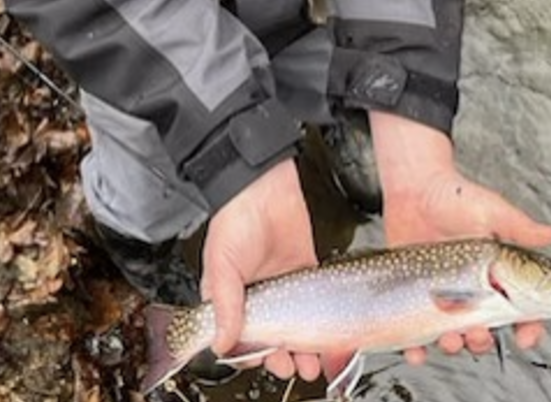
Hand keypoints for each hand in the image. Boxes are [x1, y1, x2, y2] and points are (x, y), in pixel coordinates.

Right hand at [200, 158, 322, 383]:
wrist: (264, 185)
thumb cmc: (234, 219)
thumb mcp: (221, 264)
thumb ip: (225, 304)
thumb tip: (223, 344)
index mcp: (231, 298)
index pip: (239, 339)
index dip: (252, 355)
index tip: (266, 360)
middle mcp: (257, 294)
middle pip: (271, 338)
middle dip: (282, 358)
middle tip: (293, 365)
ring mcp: (283, 283)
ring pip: (296, 325)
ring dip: (304, 348)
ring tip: (312, 362)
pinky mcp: (305, 268)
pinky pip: (315, 301)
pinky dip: (322, 320)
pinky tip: (329, 334)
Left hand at [369, 111, 550, 363]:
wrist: (415, 186)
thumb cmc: (457, 197)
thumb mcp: (491, 211)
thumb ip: (519, 227)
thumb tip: (549, 235)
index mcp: (497, 277)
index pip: (521, 312)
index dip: (529, 328)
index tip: (525, 335)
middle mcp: (472, 292)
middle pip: (485, 332)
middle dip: (484, 342)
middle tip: (478, 333)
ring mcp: (443, 297)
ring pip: (454, 337)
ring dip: (454, 347)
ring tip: (448, 338)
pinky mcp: (414, 297)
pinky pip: (415, 332)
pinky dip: (415, 350)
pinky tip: (414, 352)